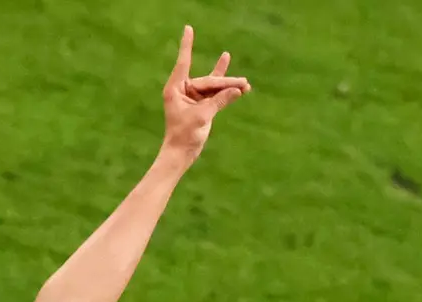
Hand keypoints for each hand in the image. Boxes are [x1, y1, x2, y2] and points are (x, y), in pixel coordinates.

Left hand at [160, 26, 250, 163]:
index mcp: (176, 88)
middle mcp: (183, 90)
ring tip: (246, 83)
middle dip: (226, 83)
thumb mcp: (203, 116)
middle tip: (244, 83)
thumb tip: (238, 90)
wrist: (181, 153)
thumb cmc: (184, 135)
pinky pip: (215, 94)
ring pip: (214, 87)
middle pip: (207, 81)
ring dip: (229, 87)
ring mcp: (192, 97)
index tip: (188, 28)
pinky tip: (238, 84)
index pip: (184, 62)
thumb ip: (219, 101)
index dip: (187, 45)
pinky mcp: (201, 105)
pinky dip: (227, 92)